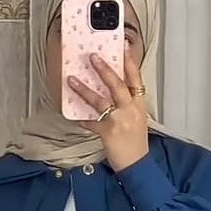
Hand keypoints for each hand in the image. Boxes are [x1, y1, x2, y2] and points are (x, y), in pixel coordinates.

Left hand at [68, 48, 148, 172]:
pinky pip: (90, 122)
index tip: (124, 46)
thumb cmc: (136, 143)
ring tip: (72, 80)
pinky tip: (70, 111)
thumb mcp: (137, 119)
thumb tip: (109, 89)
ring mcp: (119, 121)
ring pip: (100, 101)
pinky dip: (80, 117)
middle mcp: (131, 110)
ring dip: (84, 89)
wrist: (137, 164)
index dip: (130, 61)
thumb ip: (127, 103)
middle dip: (105, 69)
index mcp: (139, 105)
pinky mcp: (108, 133)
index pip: (136, 79)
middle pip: (118, 85)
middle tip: (93, 56)